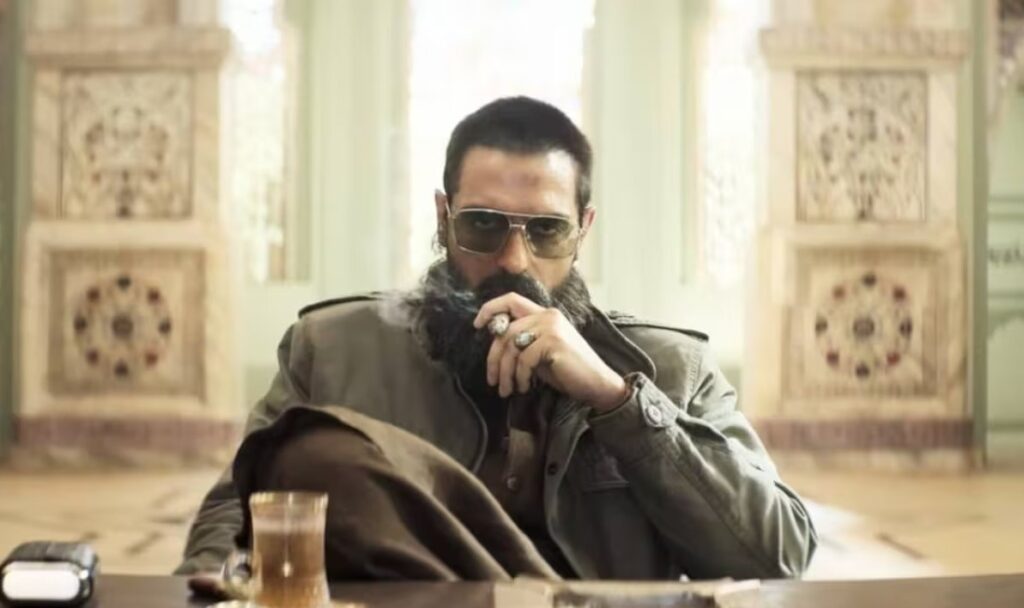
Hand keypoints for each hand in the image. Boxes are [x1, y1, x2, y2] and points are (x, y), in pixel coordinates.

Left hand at [473, 293, 629, 411]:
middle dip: (494, 358)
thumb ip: (522, 341)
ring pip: (510, 345)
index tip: (477, 325)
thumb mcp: (541, 352)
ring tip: (507, 390)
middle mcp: (547, 315)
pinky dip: (520, 376)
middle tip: (492, 380)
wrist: (597, 384)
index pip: (511, 300)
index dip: (490, 309)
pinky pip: (524, 359)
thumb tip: (495, 340)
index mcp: (544, 313)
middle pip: (504, 330)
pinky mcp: (553, 342)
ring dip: (505, 372)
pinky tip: (525, 387)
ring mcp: (551, 327)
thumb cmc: (568, 371)